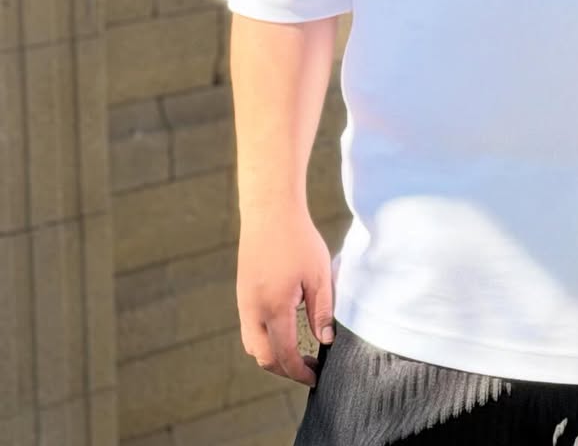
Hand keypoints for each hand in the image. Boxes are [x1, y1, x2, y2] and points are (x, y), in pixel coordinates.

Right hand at [237, 206, 335, 386]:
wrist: (269, 211)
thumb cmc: (298, 239)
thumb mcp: (319, 275)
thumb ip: (322, 311)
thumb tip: (325, 341)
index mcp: (274, 308)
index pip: (285, 355)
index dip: (300, 372)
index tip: (316, 377)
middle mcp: (253, 310)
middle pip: (264, 357)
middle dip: (285, 369)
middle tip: (308, 368)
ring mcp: (244, 302)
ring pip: (253, 345)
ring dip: (272, 355)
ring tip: (297, 352)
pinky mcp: (242, 293)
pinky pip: (249, 327)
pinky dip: (264, 338)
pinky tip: (284, 329)